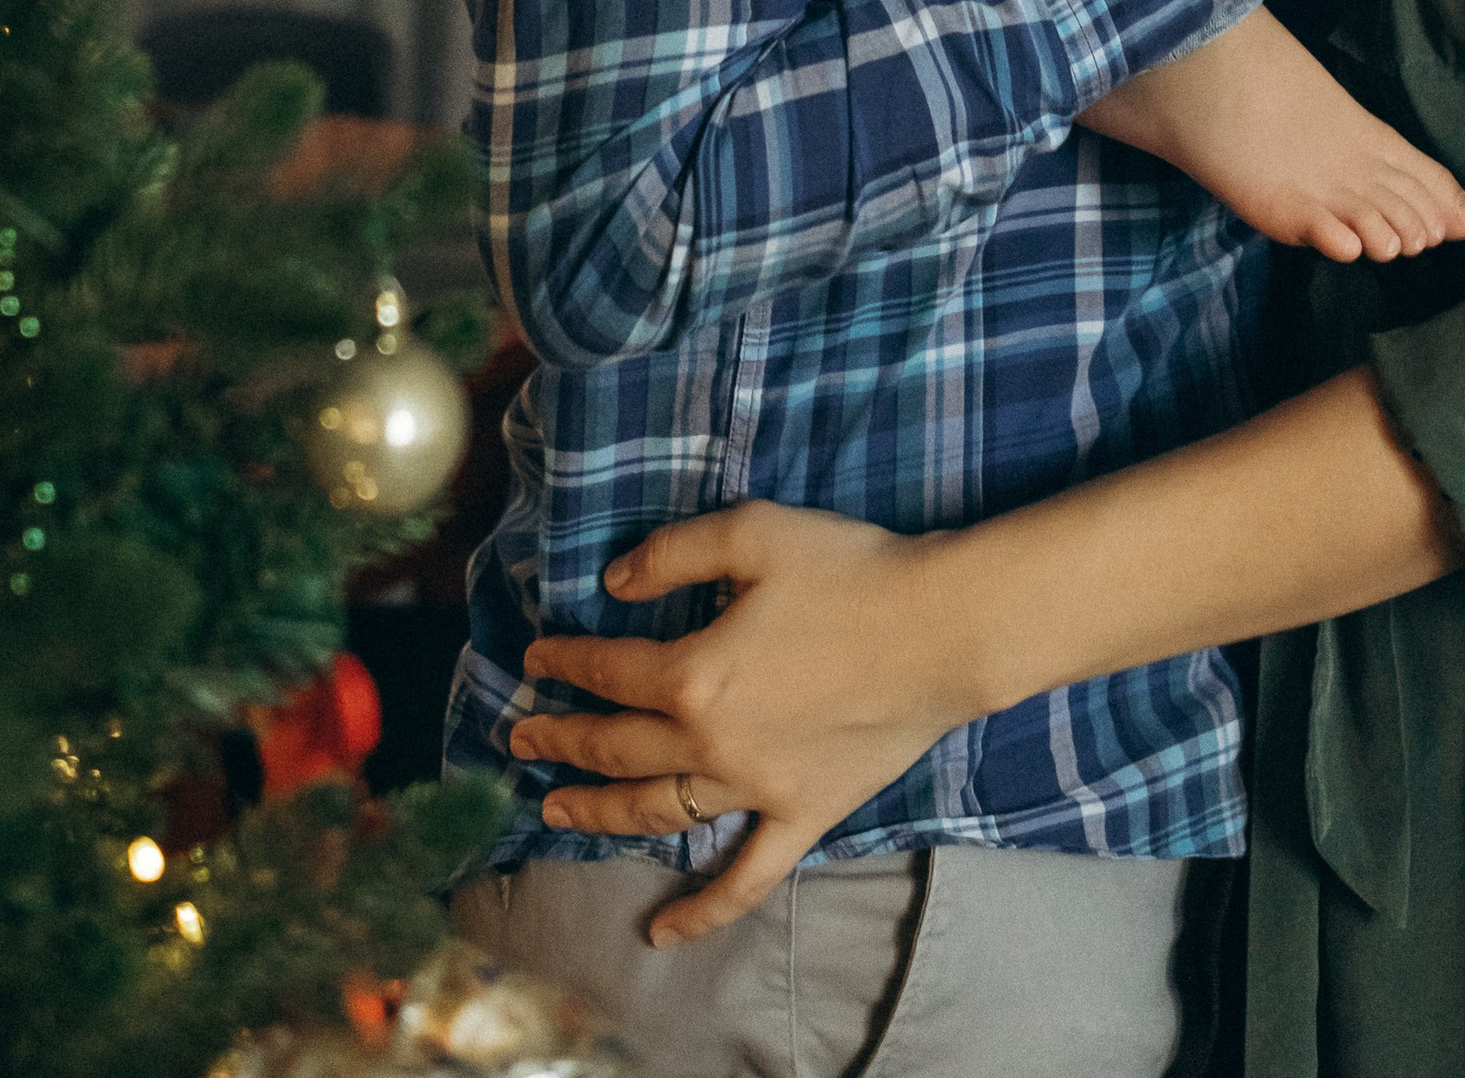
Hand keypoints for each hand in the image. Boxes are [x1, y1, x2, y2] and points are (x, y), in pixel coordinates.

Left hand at [508, 505, 968, 942]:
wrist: (942, 629)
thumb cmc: (850, 571)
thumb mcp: (754, 533)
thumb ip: (675, 553)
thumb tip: (615, 581)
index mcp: (693, 673)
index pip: (608, 672)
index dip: (565, 663)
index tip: (535, 659)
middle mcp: (711, 744)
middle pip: (615, 748)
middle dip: (560, 740)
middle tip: (522, 739)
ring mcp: (755, 789)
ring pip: (656, 812)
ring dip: (597, 813)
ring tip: (554, 811)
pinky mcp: (801, 816)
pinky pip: (744, 877)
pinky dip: (701, 912)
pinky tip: (661, 932)